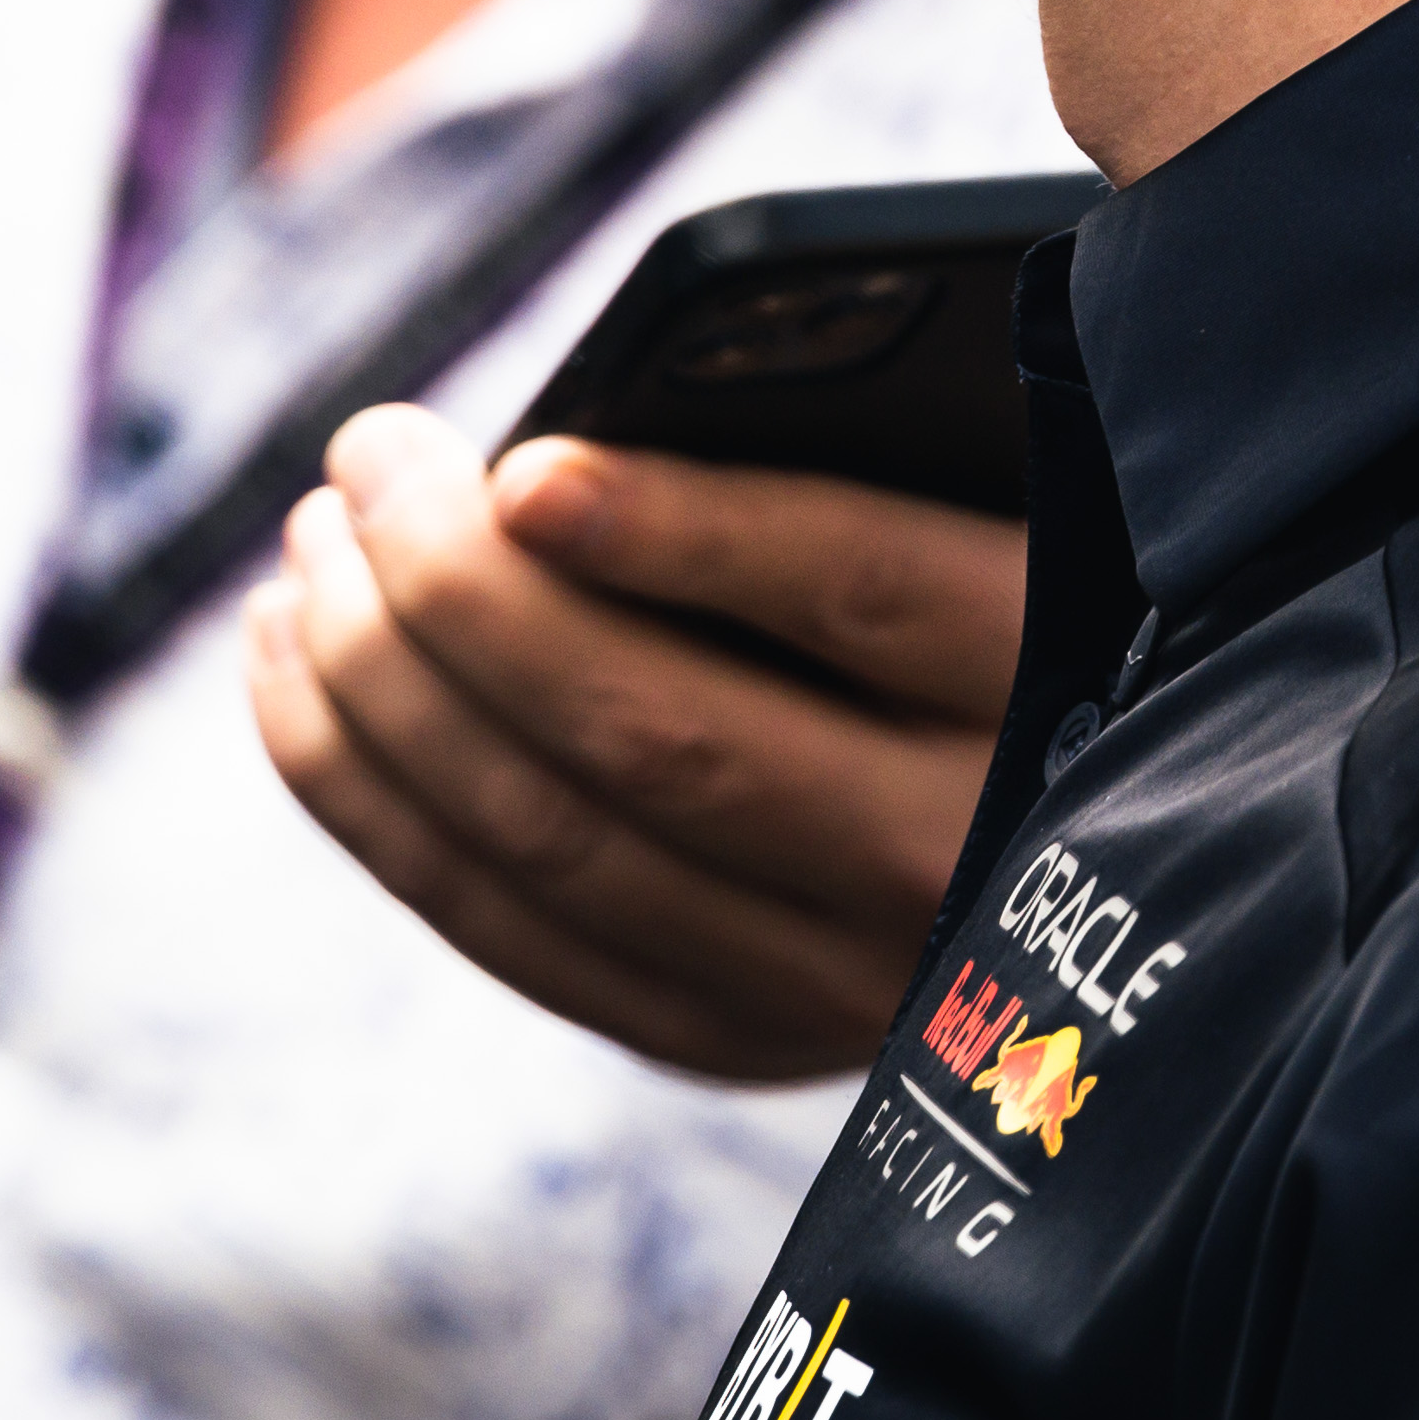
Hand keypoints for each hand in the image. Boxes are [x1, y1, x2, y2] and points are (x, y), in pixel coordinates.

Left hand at [246, 408, 1023, 1080]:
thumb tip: (642, 385)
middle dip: (461, 591)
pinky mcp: (731, 1035)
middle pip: (663, 736)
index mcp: (1058, 672)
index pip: (862, 595)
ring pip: (557, 841)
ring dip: (383, 684)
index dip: (677, 530)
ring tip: (311, 547)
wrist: (1129, 852)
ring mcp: (836, 980)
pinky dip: (366, 794)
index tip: (519, 464)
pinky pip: (510, 926)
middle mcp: (956, 856)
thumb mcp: (1012, 473)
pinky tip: (289, 661)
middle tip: (364, 455)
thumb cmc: (1012, 563)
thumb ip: (890, 405)